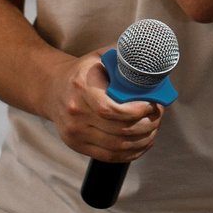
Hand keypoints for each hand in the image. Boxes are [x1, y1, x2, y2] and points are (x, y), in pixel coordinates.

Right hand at [43, 47, 161, 162]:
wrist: (53, 88)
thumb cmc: (85, 71)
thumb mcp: (102, 56)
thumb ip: (125, 58)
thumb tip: (152, 63)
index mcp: (81, 87)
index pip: (109, 109)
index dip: (135, 112)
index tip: (151, 105)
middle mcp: (75, 112)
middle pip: (119, 129)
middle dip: (147, 124)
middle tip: (158, 114)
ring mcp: (74, 132)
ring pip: (118, 146)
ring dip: (143, 139)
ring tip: (153, 127)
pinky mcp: (77, 145)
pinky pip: (110, 156)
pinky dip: (132, 152)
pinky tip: (143, 142)